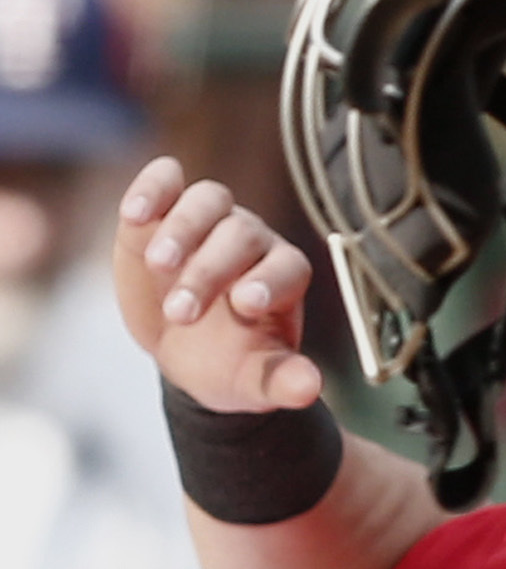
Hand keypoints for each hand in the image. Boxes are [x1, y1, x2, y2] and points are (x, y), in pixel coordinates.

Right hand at [112, 159, 321, 414]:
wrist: (183, 347)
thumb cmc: (228, 362)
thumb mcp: (253, 381)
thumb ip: (280, 382)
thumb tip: (308, 389)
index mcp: (283, 277)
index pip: (287, 266)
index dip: (269, 281)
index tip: (244, 306)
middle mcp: (253, 241)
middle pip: (241, 235)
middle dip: (210, 272)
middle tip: (182, 313)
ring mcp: (210, 220)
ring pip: (208, 200)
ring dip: (183, 228)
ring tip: (159, 265)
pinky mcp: (165, 209)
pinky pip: (166, 179)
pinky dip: (152, 188)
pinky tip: (135, 214)